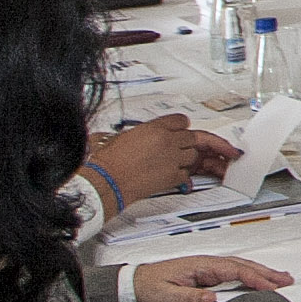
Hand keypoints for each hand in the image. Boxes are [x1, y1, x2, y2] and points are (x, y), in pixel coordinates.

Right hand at [88, 114, 232, 207]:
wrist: (107, 181)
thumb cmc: (110, 161)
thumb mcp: (127, 135)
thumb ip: (148, 132)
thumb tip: (155, 134)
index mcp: (155, 127)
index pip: (181, 120)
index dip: (181, 127)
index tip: (182, 131)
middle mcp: (167, 140)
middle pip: (192, 137)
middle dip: (188, 144)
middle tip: (183, 151)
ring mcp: (173, 158)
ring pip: (193, 155)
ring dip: (186, 160)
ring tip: (170, 164)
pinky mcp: (173, 175)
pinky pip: (187, 174)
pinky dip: (182, 177)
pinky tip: (172, 177)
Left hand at [130, 254, 292, 301]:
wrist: (131, 286)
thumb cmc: (147, 288)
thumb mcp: (165, 296)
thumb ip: (188, 298)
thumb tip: (212, 299)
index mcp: (201, 266)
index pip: (235, 270)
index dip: (255, 279)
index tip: (272, 288)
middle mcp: (207, 265)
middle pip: (244, 266)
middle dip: (267, 273)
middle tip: (288, 281)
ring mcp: (208, 269)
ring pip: (242, 268)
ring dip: (262, 273)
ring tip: (282, 279)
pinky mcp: (206, 277)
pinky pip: (235, 274)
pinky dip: (251, 276)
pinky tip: (258, 281)